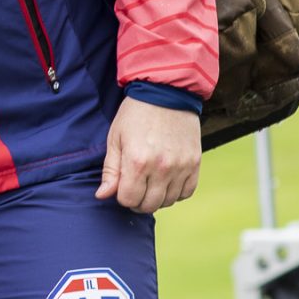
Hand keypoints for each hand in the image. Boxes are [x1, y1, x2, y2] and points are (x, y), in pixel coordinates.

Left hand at [97, 97, 200, 212]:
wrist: (166, 94)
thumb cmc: (135, 115)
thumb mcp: (115, 139)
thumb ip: (110, 171)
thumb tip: (103, 195)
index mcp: (137, 162)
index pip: (129, 199)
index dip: (122, 197)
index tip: (121, 187)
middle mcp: (162, 168)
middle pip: (149, 205)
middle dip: (138, 201)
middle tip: (135, 189)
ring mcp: (182, 167)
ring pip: (169, 201)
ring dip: (157, 198)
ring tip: (150, 183)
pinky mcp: (195, 163)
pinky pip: (187, 192)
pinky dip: (176, 192)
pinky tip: (167, 182)